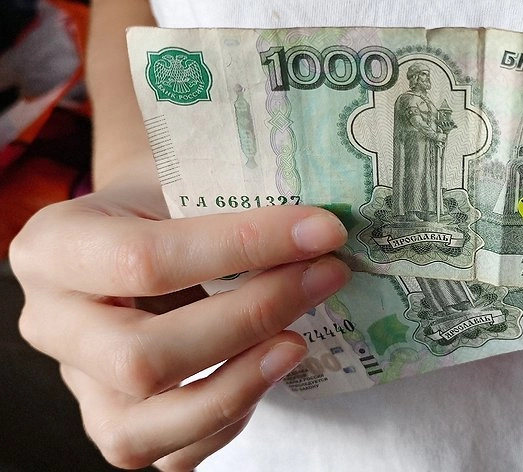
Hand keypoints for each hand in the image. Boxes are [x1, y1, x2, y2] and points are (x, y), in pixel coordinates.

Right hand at [10, 179, 349, 469]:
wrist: (137, 234)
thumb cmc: (163, 205)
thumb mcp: (181, 183)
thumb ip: (233, 206)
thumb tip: (321, 235)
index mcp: (55, 248)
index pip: (145, 260)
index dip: (244, 247)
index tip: (322, 232)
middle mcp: (51, 325)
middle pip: (141, 357)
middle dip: (249, 320)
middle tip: (324, 278)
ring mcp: (80, 385)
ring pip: (147, 426)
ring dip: (242, 384)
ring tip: (299, 340)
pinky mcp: (116, 425)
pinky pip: (175, 452)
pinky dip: (231, 417)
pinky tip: (267, 369)